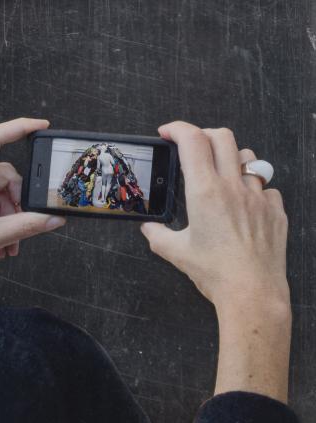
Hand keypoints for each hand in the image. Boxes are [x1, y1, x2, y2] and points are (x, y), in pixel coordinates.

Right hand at [140, 121, 290, 310]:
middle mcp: (233, 188)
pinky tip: (246, 204)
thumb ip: (158, 236)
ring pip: (248, 157)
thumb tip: (148, 229)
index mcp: (205, 192)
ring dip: (232, 158)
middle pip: (222, 136)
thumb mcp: (177, 253)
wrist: (253, 294)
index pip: (192, 140)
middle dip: (203, 134)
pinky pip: (267, 187)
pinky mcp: (275, 211)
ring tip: (223, 174)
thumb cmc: (217, 274)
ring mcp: (257, 197)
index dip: (177, 128)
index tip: (168, 132)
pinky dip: (255, 189)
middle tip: (193, 147)